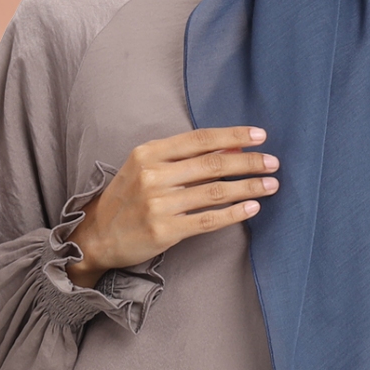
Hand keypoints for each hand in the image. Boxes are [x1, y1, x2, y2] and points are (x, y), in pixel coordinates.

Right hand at [66, 126, 278, 287]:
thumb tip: (231, 145)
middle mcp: (153, 175)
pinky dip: (233, 213)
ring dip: (248, 187)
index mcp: (149, 153)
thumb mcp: (149, 167)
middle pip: (212, 164)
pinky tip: (252, 208)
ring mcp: (158, 204)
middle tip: (273, 163)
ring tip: (270, 184)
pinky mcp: (164, 231)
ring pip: (215, 191)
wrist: (97, 235)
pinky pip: (208, 220)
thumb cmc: (128, 196)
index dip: (233, 135)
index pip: (200, 139)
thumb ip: (187, 156)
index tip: (260, 135)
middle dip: (248, 162)